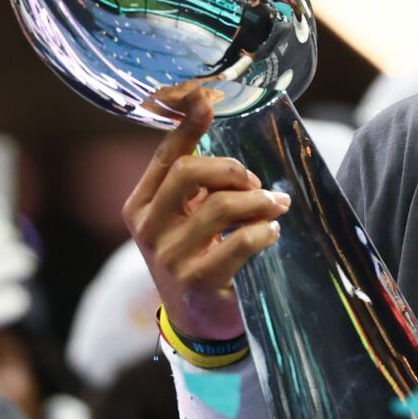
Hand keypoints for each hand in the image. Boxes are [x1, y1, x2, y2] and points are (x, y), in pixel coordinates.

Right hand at [121, 84, 289, 341]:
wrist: (197, 320)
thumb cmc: (199, 254)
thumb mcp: (189, 214)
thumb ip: (199, 179)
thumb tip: (212, 116)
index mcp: (141, 204)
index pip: (165, 156)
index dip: (187, 125)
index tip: (207, 98)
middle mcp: (147, 227)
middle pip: (188, 173)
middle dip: (232, 169)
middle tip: (258, 183)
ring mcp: (169, 256)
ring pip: (219, 206)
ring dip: (258, 201)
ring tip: (276, 206)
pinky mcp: (196, 280)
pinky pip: (238, 243)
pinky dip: (264, 232)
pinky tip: (273, 232)